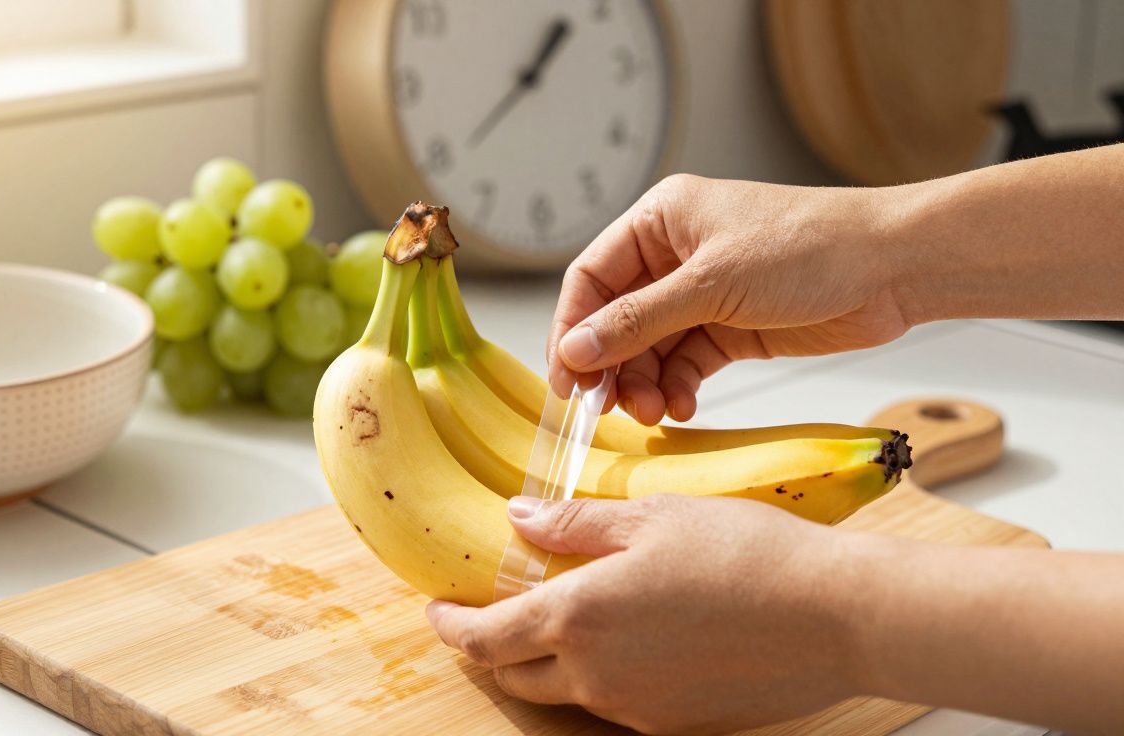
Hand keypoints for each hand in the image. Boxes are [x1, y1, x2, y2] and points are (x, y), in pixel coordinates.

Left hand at [425, 495, 868, 733]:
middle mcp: (597, 675)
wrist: (835, 617)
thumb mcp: (653, 517)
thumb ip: (576, 523)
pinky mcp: (674, 724)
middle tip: (492, 615)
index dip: (452, 627)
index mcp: (579, 617)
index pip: (486, 639)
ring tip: (568, 616)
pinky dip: (601, 674)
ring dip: (548, 661)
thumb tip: (519, 517)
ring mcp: (636, 707)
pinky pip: (616, 702)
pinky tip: (631, 638)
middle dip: (491, 647)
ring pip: (566, 691)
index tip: (438, 611)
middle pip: (515, 674)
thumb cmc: (747, 554)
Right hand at [548, 174, 910, 424]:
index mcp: (660, 220)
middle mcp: (675, 255)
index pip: (592, 278)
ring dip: (644, 383)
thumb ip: (637, 321)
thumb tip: (575, 352)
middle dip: (611, 365)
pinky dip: (677, 388)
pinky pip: (685, 364)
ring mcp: (704, 294)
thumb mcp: (712, 284)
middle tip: (606, 409)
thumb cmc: (809, 247)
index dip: (572, 330)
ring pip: (649, 348)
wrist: (894, 267)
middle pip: (616, 319)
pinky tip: (681, 407)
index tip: (566, 380)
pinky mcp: (732, 328)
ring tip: (651, 412)